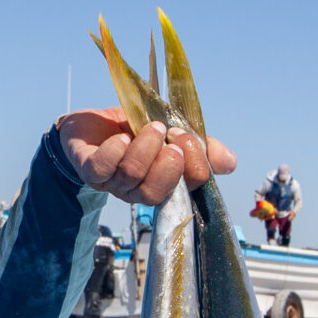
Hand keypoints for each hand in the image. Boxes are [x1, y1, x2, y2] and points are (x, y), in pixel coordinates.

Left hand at [57, 108, 236, 207]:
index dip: (193, 164)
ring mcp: (112, 182)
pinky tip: (121, 138)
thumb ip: (200, 146)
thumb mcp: (173, 131)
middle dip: (169, 164)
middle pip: (156, 193)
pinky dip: (114, 151)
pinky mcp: (89, 169)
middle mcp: (137, 189)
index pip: (187, 189)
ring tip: (150, 126)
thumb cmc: (136, 130)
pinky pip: (101, 168)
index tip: (186, 136)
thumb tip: (229, 163)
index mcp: (163, 183)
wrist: (92, 125)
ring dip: (145, 148)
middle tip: (171, 136)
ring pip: (131, 176)